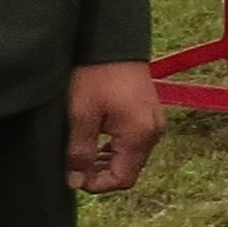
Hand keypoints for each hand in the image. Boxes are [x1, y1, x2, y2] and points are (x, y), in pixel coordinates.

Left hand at [65, 61, 163, 192]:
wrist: (112, 42)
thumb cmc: (96, 76)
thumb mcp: (81, 116)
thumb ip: (80, 153)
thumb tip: (76, 181)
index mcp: (139, 135)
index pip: (123, 179)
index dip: (97, 184)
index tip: (74, 176)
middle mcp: (153, 132)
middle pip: (129, 169)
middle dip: (101, 173)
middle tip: (74, 165)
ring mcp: (154, 121)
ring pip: (131, 156)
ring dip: (107, 160)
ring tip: (81, 152)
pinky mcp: (149, 112)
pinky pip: (134, 140)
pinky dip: (115, 146)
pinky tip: (96, 138)